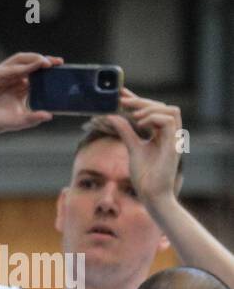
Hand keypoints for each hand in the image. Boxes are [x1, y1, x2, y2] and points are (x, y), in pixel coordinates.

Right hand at [0, 52, 61, 137]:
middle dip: (44, 61)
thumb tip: (49, 115)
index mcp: (18, 86)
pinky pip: (8, 68)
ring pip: (20, 60)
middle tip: (59, 63)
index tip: (61, 70)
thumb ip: (32, 119)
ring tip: (47, 62)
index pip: (36, 73)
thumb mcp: (17, 121)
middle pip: (30, 63)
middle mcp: (11, 78)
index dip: (48, 70)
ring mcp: (1, 75)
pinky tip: (31, 67)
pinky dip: (21, 66)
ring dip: (34, 59)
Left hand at [105, 89, 183, 207]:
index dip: (138, 100)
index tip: (121, 94)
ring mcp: (174, 138)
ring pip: (170, 110)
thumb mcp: (132, 148)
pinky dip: (154, 118)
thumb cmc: (144, 176)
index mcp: (161, 133)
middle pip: (162, 106)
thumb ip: (125, 132)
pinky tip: (139, 123)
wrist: (152, 194)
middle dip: (141, 101)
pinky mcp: (174, 144)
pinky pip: (169, 121)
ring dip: (150, 108)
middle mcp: (170, 133)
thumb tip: (113, 117)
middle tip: (122, 100)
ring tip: (133, 115)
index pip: (151, 110)